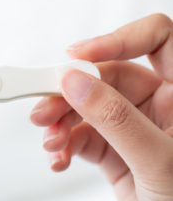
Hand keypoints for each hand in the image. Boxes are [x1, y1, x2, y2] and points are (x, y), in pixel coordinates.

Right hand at [30, 14, 172, 200]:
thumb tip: (76, 82)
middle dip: (70, 93)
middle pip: (105, 78)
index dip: (117, 41)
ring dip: (61, 122)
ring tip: (50, 140)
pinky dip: (64, 146)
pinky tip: (59, 157)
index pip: (157, 41)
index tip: (77, 56)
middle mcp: (158, 106)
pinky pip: (81, 137)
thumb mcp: (158, 160)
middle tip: (43, 106)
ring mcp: (133, 128)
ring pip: (87, 107)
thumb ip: (116, 118)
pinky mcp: (114, 151)